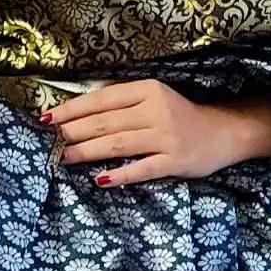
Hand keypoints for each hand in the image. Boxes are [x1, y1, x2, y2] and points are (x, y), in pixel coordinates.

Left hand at [41, 78, 246, 184]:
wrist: (224, 133)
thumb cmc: (179, 116)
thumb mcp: (153, 99)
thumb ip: (122, 105)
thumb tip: (76, 115)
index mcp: (147, 90)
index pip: (101, 99)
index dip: (71, 109)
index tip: (46, 119)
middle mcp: (156, 110)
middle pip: (105, 122)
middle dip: (73, 132)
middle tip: (49, 143)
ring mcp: (166, 136)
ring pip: (118, 144)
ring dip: (87, 152)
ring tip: (64, 158)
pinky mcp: (175, 160)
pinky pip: (141, 169)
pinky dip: (119, 174)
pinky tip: (100, 180)